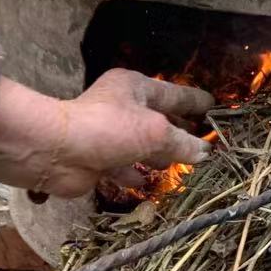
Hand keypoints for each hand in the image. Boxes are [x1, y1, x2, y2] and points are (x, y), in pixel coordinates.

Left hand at [0, 71, 214, 198]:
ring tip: (182, 166)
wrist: (56, 152)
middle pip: (159, 120)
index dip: (195, 102)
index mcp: (136, 88)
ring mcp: (110, 134)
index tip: (214, 108)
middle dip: (180, 132)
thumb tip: (203, 153)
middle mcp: (123, 107)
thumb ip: (182, 143)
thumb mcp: (155, 132)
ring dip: (159, 157)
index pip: (175, 94)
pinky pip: (124, 166)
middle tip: (204, 143)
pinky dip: (136, 174)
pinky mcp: (99, 159)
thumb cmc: (108, 129)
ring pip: (143, 145)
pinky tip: (147, 182)